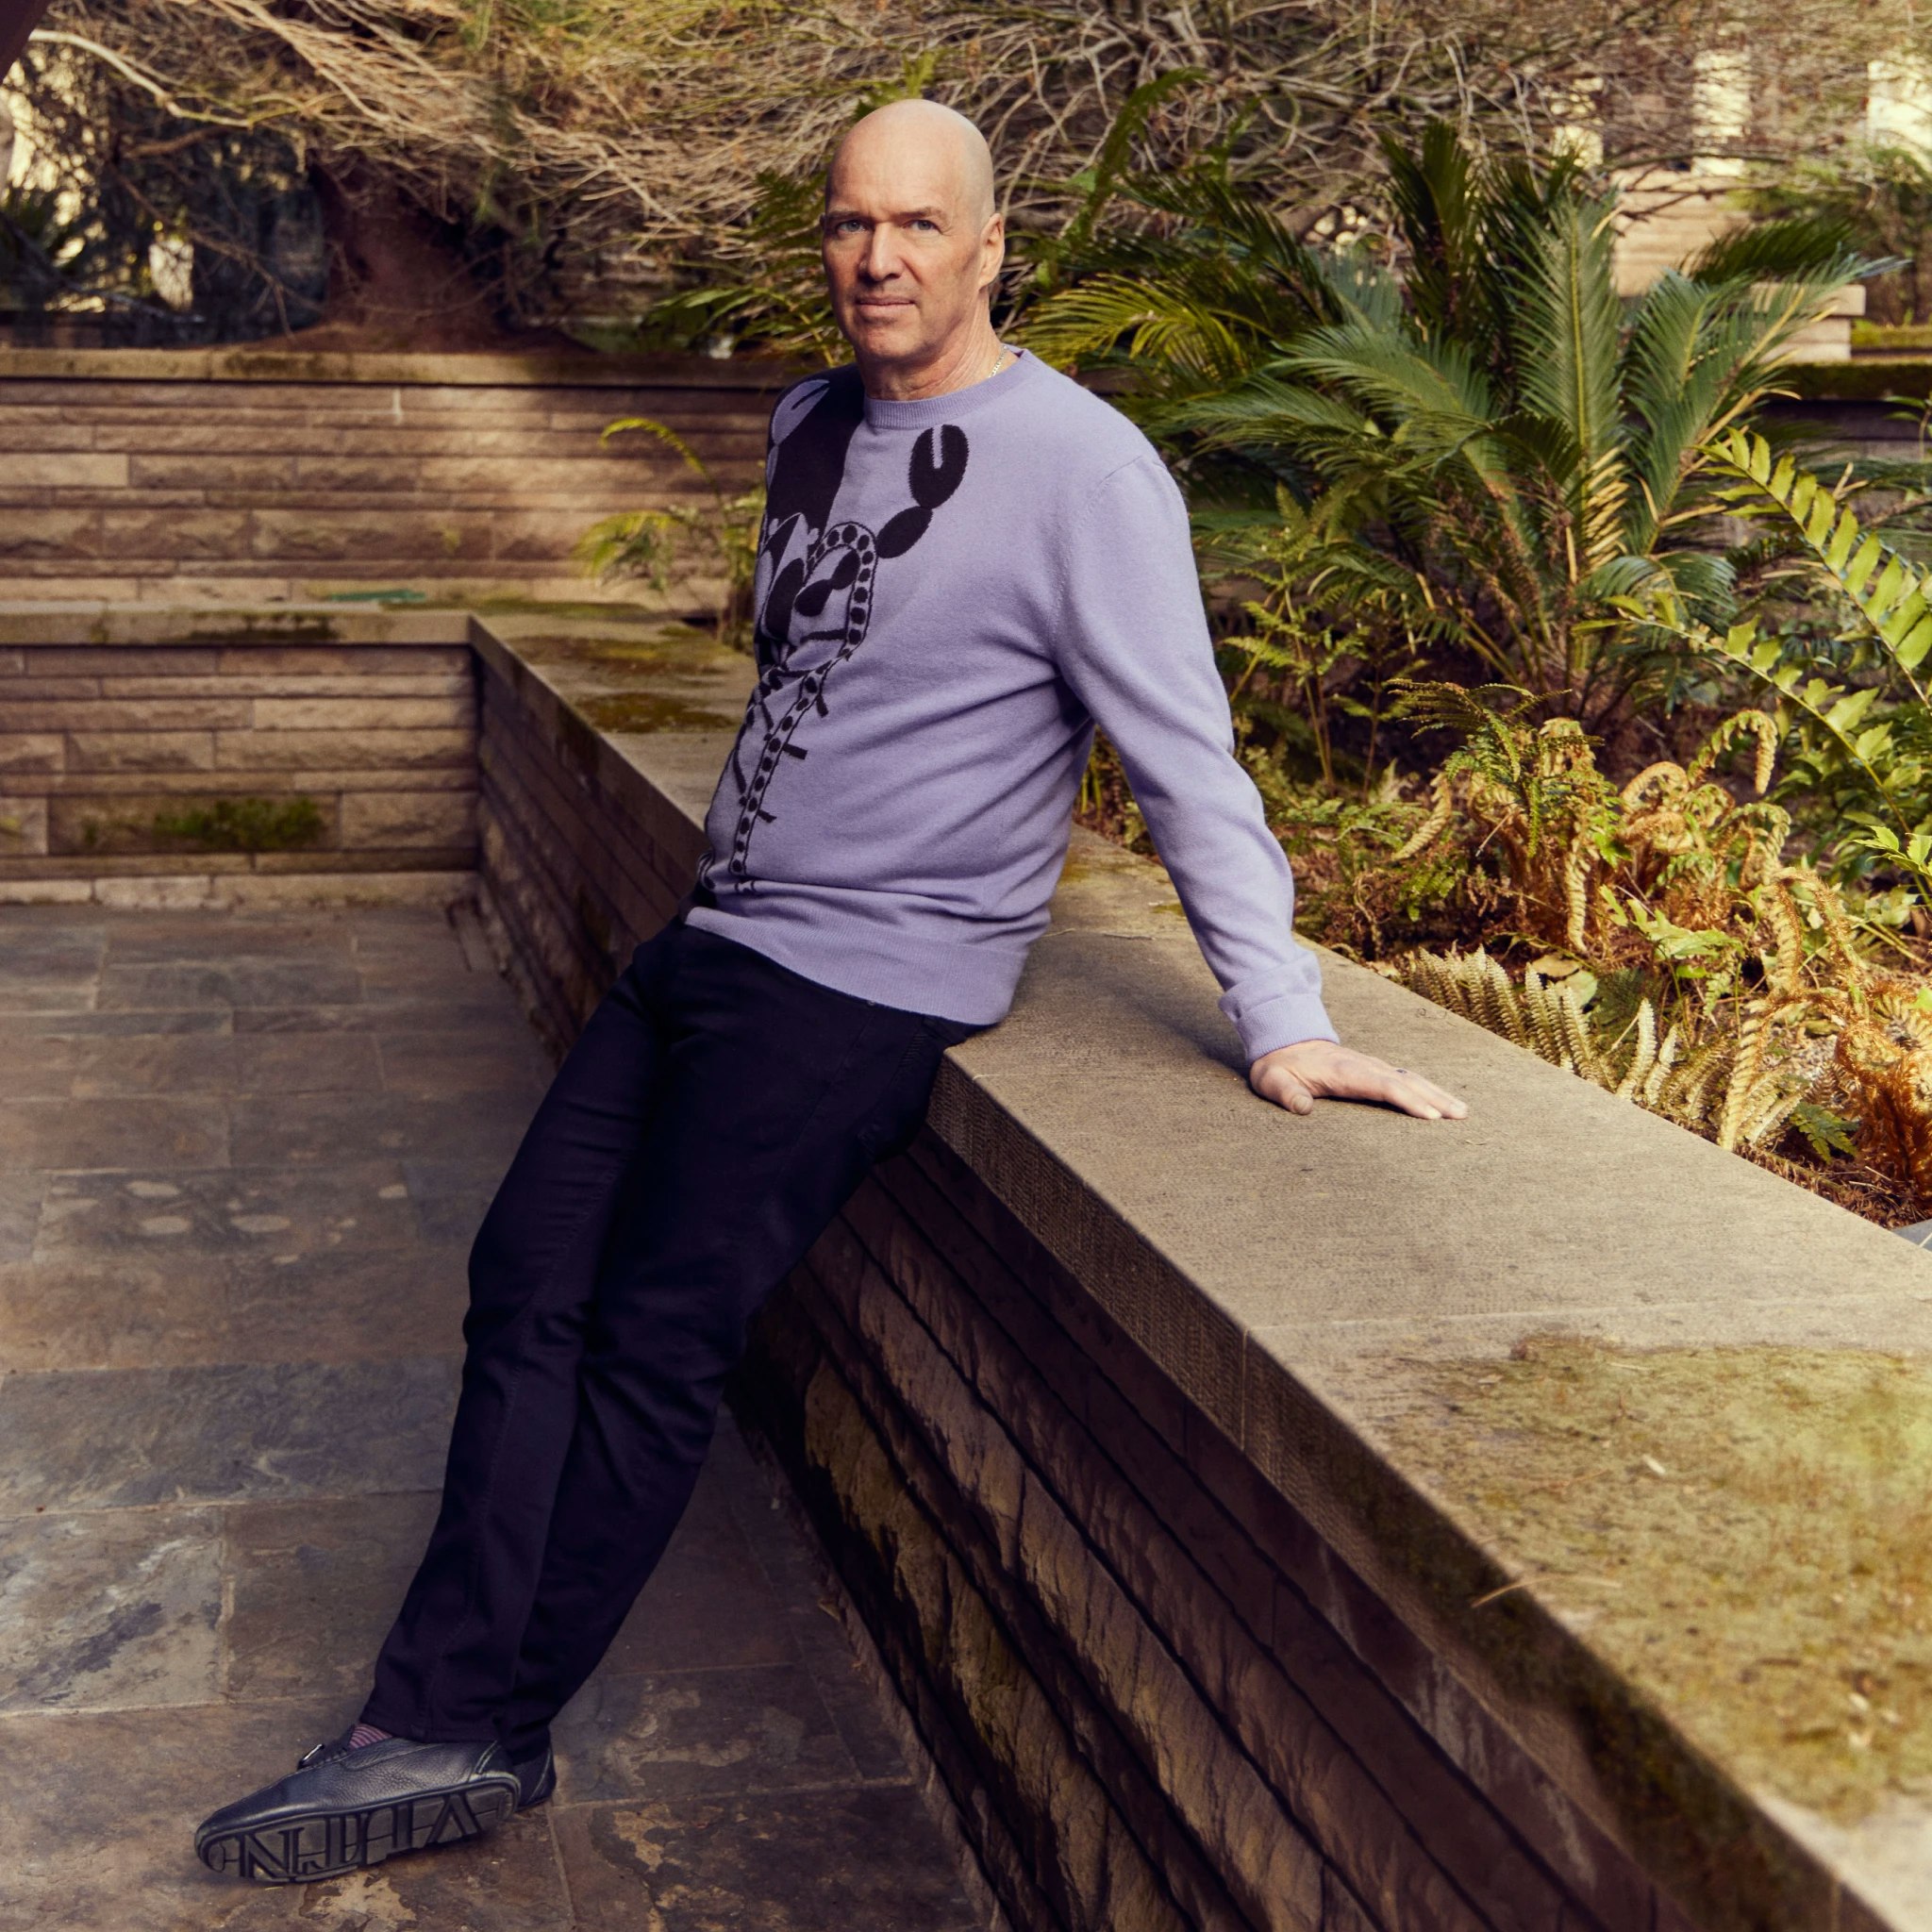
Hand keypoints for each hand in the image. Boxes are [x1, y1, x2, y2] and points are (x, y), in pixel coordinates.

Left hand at [1248, 1038, 1468, 1120]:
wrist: (1281, 1039)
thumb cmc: (1278, 1066)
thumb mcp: (1272, 1080)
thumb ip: (1286, 1094)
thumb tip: (1302, 1108)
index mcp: (1344, 1072)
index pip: (1383, 1085)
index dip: (1407, 1100)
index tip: (1430, 1116)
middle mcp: (1364, 1066)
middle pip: (1406, 1081)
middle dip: (1435, 1098)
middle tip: (1462, 1117)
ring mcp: (1370, 1066)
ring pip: (1410, 1078)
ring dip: (1437, 1093)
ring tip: (1462, 1111)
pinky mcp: (1371, 1070)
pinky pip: (1404, 1078)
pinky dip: (1426, 1089)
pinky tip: (1440, 1101)